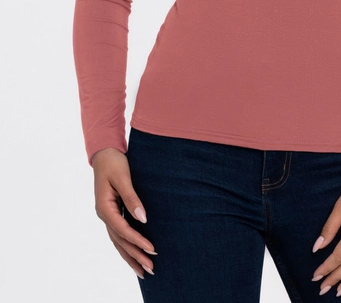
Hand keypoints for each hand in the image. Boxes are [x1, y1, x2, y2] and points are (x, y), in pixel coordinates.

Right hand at [92, 147, 157, 279]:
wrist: (104, 153)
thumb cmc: (114, 163)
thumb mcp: (123, 178)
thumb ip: (132, 198)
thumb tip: (143, 218)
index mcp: (104, 208)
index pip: (122, 229)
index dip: (137, 240)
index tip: (152, 249)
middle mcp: (104, 215)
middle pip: (120, 241)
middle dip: (135, 255)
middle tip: (151, 269)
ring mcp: (107, 215)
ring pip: (118, 241)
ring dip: (131, 256)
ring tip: (144, 271)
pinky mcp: (112, 213)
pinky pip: (119, 235)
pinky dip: (127, 247)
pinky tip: (134, 255)